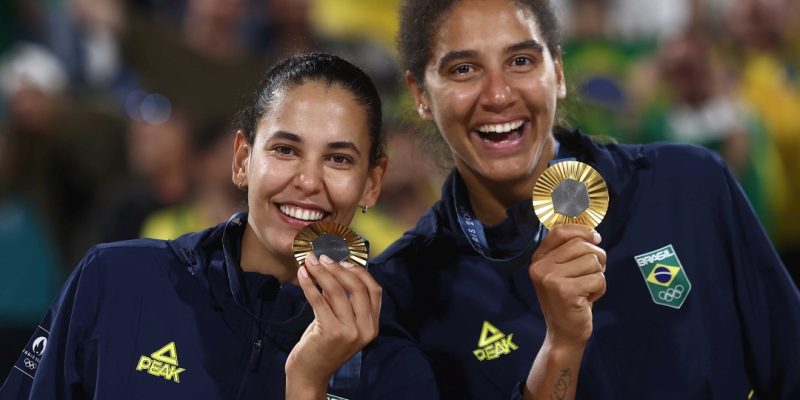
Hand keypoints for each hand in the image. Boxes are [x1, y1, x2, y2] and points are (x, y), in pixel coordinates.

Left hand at [285, 253, 381, 398]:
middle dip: (338, 268)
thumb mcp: (341, 323)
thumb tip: (335, 270)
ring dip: (321, 272)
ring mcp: (349, 332)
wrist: (310, 374)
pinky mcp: (331, 332)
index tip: (344, 260)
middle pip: (357, 287)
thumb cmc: (323, 347)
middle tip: (323, 257)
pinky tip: (302, 275)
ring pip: (337, 291)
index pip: (374, 290)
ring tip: (309, 262)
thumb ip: (344, 302)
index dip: (360, 272)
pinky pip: (319, 300)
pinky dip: (309, 284)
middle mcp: (365, 329)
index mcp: (372, 326)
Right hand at [528, 224, 605, 348]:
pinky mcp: (565, 291)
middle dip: (597, 258)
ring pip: (592, 260)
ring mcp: (550, 278)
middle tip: (593, 274)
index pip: (560, 231)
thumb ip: (571, 252)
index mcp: (538, 259)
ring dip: (598, 275)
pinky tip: (589, 299)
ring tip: (588, 288)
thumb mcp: (562, 272)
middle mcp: (540, 266)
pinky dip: (600, 289)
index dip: (582, 230)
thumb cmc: (568, 300)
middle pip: (581, 245)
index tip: (596, 238)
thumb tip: (593, 234)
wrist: (563, 334)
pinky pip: (598, 278)